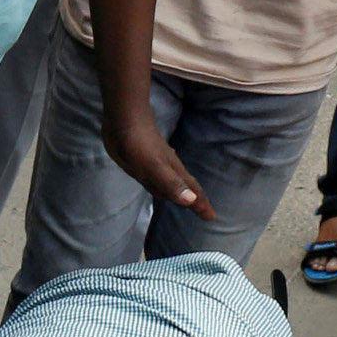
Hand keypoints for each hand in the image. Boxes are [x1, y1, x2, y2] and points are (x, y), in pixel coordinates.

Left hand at [102, 111, 218, 223]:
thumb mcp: (154, 167)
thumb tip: (191, 201)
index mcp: (174, 172)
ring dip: (183, 193)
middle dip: (197, 200)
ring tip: (189, 202)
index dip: (201, 204)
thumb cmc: (139, 143)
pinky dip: (166, 186)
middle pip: (187, 188)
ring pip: (174, 183)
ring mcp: (157, 165)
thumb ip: (171, 183)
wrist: (124, 119)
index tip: (211, 217)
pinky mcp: (145, 162)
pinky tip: (163, 185)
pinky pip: (161, 179)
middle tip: (205, 213)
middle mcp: (169, 169)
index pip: (192, 191)